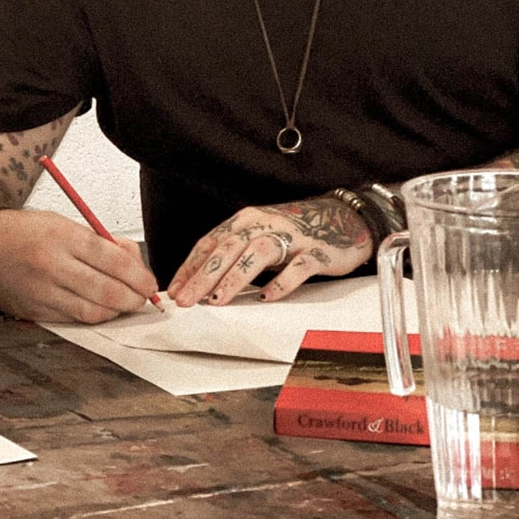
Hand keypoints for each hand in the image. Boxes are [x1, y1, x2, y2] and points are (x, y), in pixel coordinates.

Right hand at [0, 207, 159, 323]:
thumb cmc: (26, 232)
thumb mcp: (66, 223)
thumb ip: (102, 241)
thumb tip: (134, 262)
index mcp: (63, 237)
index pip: (114, 261)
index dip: (139, 276)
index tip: (149, 283)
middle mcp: (52, 265)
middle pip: (106, 291)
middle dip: (133, 299)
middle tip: (143, 298)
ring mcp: (41, 291)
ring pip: (91, 312)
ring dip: (115, 312)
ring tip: (123, 304)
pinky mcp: (33, 311)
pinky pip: (72, 320)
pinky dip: (91, 317)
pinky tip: (99, 309)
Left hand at [167, 195, 373, 306]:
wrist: (343, 218)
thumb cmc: (294, 231)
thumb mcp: (259, 235)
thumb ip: (233, 253)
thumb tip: (199, 281)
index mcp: (247, 220)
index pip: (211, 242)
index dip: (190, 266)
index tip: (175, 290)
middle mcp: (266, 224)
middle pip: (229, 248)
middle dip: (204, 275)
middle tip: (186, 299)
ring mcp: (292, 237)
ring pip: (258, 253)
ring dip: (235, 277)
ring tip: (217, 300)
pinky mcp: (317, 251)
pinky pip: (298, 266)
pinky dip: (281, 281)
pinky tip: (268, 297)